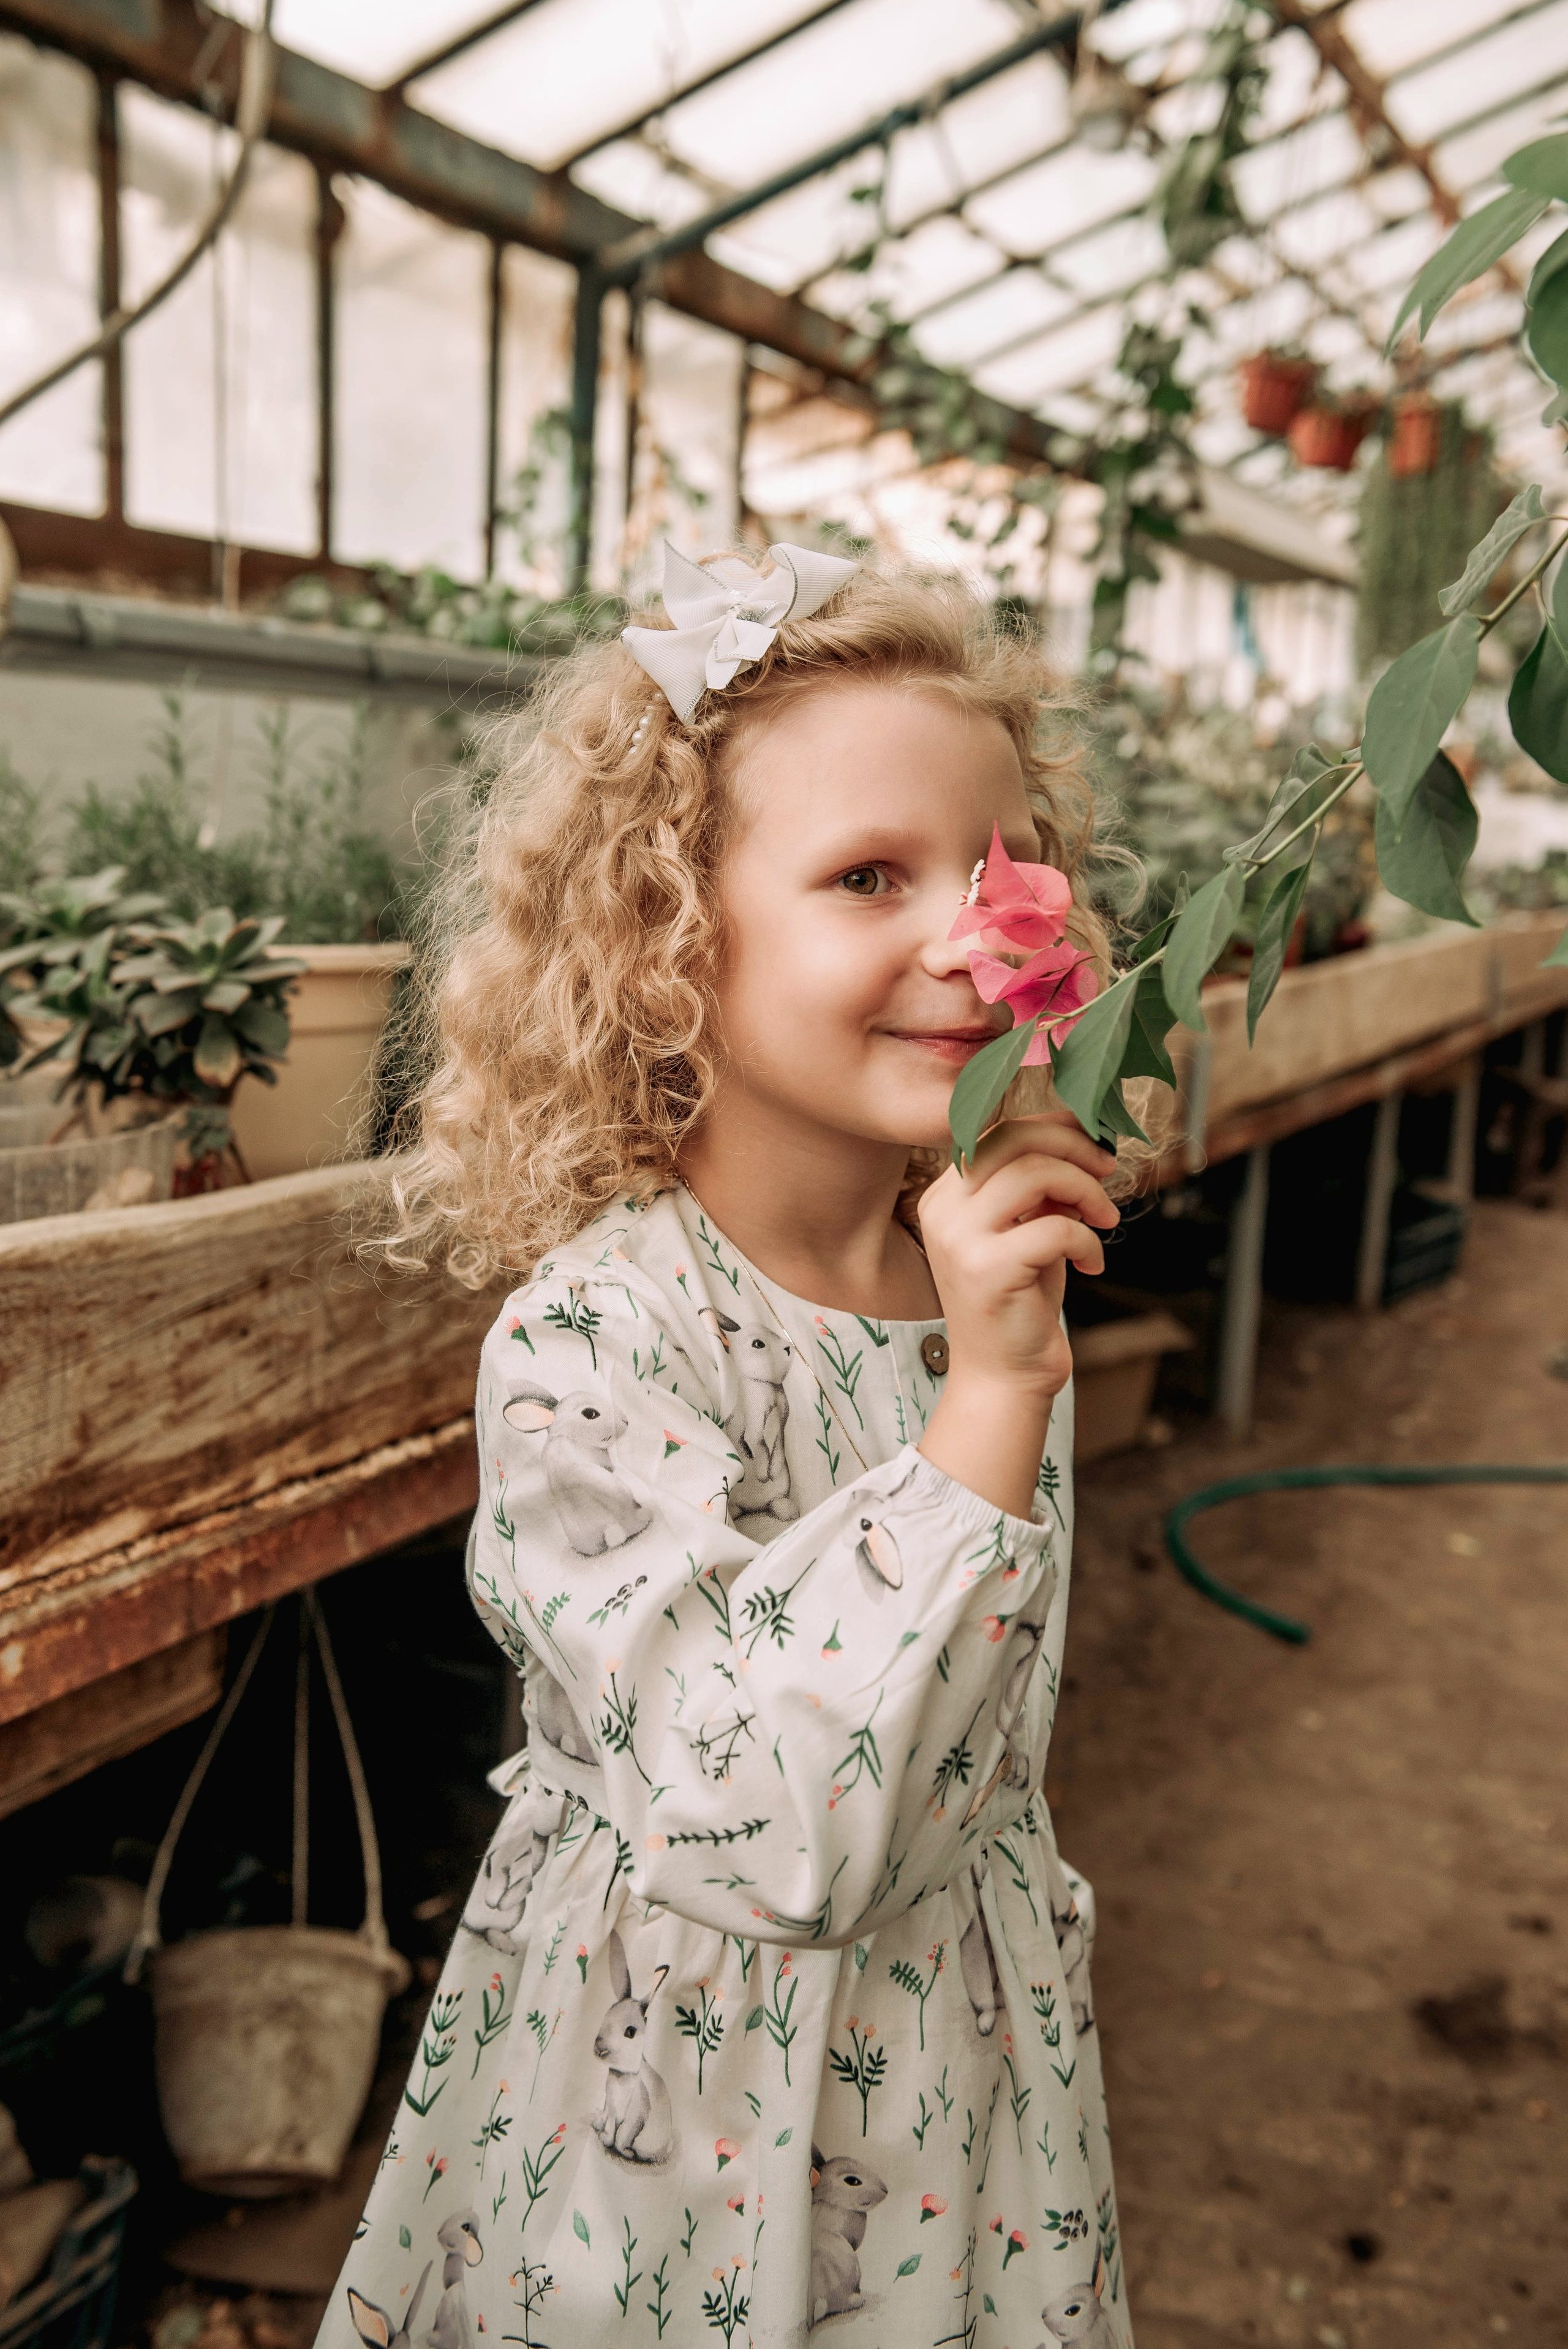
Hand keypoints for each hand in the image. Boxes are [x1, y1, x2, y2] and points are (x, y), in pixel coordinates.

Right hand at [914, 1115, 1118, 1515]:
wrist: (1003, 1377)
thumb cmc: (1020, 1302)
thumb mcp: (1026, 1230)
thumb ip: (1039, 1188)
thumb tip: (1081, 1140)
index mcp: (945, 1195)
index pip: (997, 1132)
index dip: (1052, 1125)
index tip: (1093, 1142)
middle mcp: (942, 1210)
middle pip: (1013, 1139)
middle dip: (1073, 1146)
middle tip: (1109, 1170)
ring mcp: (959, 1239)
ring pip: (1035, 1174)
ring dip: (1086, 1191)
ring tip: (1105, 1220)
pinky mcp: (987, 1270)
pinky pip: (1056, 1228)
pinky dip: (1088, 1241)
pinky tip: (1092, 1265)